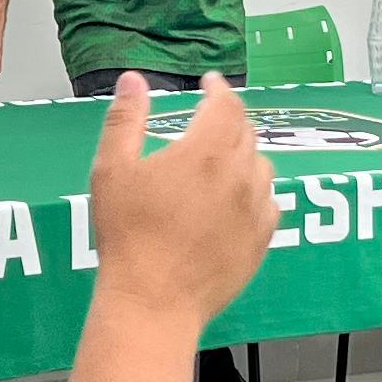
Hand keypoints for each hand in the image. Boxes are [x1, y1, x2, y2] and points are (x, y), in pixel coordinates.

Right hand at [85, 73, 275, 334]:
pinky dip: (257, 191)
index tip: (209, 83)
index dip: (219, 89)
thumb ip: (125, 119)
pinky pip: (270, 202)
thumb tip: (134, 80)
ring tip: (223, 160)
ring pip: (263, 166)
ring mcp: (255, 209)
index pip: (227, 105)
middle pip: (246, 132)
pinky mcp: (262, 240)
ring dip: (245, 154)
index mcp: (205, 152)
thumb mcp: (112, 170)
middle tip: (210, 121)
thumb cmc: (127, 235)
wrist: (153, 301)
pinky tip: (239, 198)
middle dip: (229, 119)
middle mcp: (239, 175)